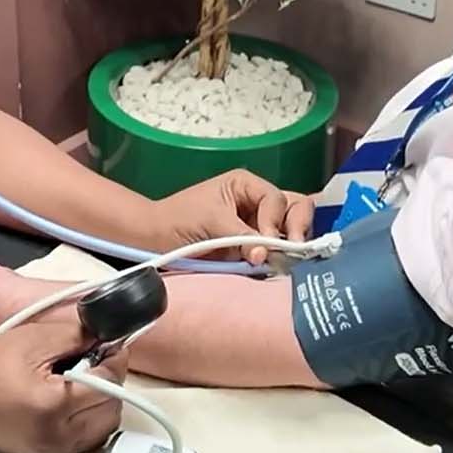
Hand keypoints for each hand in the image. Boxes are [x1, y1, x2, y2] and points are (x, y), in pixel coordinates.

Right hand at [0, 320, 124, 452]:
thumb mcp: (32, 338)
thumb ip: (76, 335)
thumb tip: (108, 335)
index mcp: (53, 405)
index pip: (110, 382)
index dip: (114, 358)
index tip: (109, 343)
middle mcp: (57, 435)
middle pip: (113, 408)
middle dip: (110, 381)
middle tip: (92, 360)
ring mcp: (53, 451)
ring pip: (104, 427)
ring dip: (102, 402)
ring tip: (79, 380)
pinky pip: (86, 439)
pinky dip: (88, 418)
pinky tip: (69, 399)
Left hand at [155, 169, 314, 265]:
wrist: (155, 240)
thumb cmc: (178, 219)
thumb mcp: (212, 222)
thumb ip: (241, 236)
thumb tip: (266, 254)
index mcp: (247, 185)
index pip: (277, 200)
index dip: (275, 221)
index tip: (266, 242)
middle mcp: (257, 202)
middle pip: (295, 208)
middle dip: (297, 227)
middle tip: (293, 249)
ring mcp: (258, 226)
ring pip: (292, 230)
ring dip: (291, 244)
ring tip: (286, 260)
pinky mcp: (254, 248)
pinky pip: (277, 251)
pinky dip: (281, 258)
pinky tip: (279, 267)